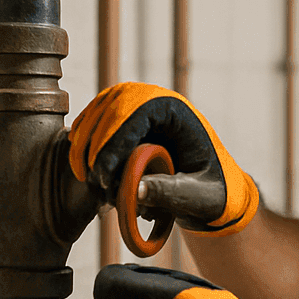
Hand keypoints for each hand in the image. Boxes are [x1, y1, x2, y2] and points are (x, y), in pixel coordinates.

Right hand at [68, 82, 259, 234]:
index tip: (105, 176)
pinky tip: (87, 174)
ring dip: (85, 145)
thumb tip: (136, 190)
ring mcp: (136, 107)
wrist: (212, 191)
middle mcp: (155, 100)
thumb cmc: (213, 193)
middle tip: (93, 182)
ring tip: (90, 182)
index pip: (138, 110)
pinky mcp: (123, 121)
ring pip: (98, 112)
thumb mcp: (199, 198)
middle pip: (112, 105)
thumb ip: (172, 193)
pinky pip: (95, 124)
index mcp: (178, 111)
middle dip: (94, 143)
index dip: (115, 140)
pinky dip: (84, 145)